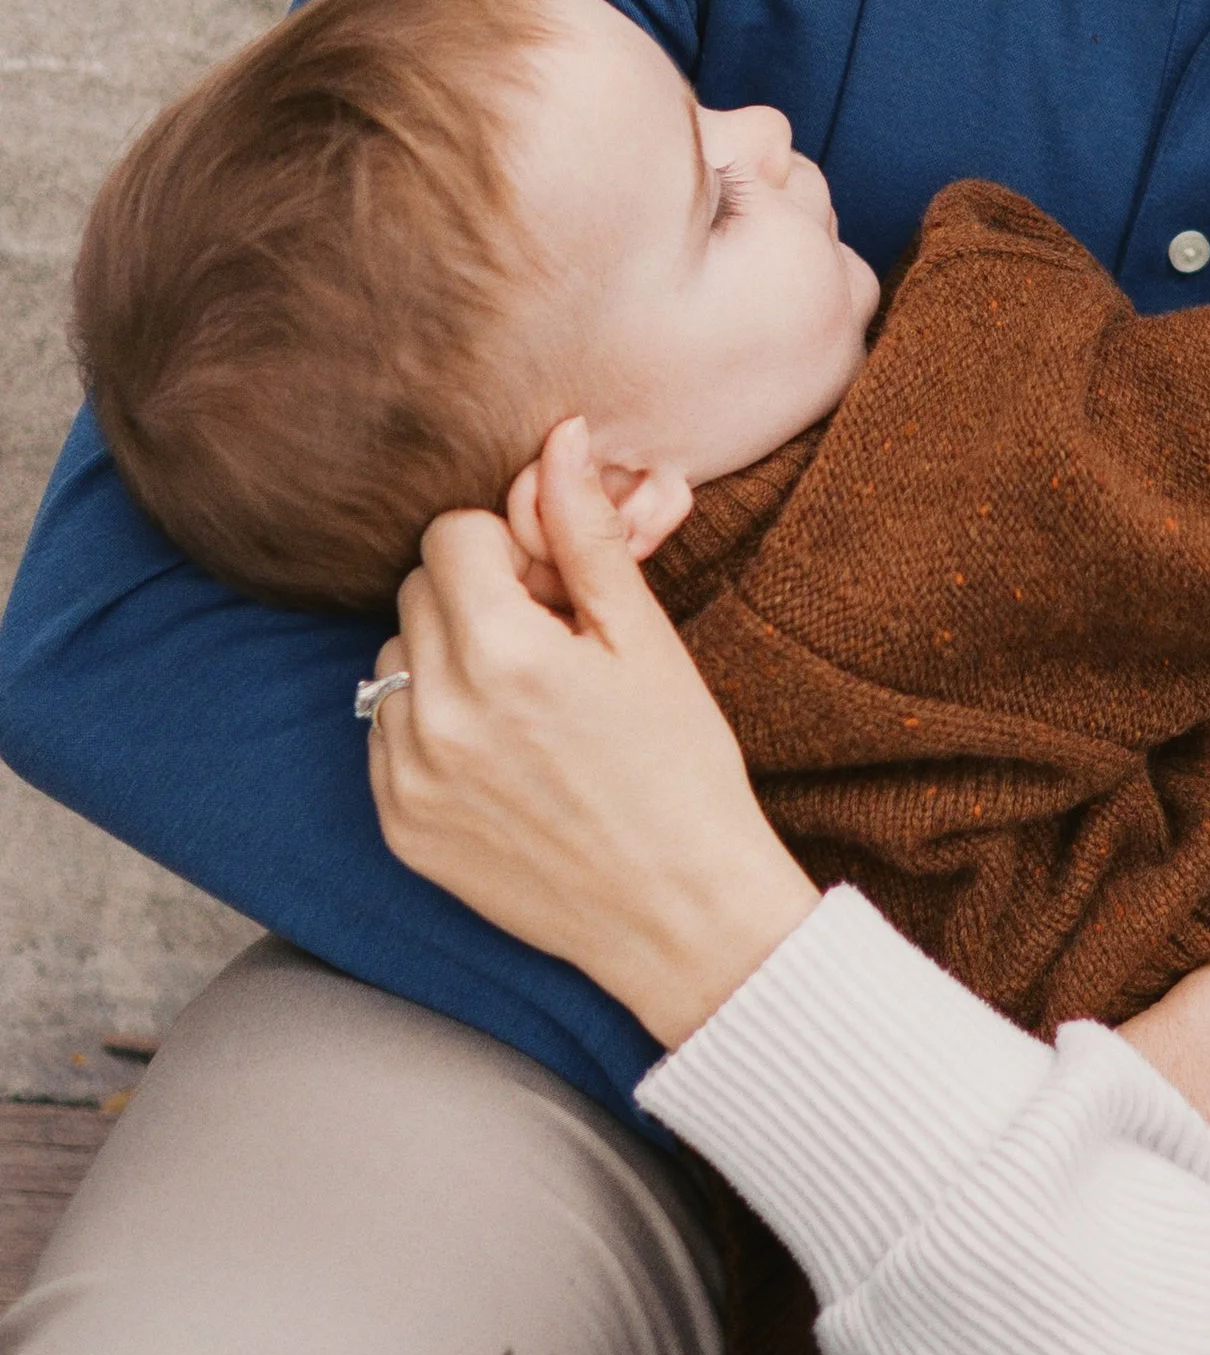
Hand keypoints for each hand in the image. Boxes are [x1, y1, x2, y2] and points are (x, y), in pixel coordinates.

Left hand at [368, 418, 819, 1049]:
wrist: (679, 914)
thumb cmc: (680, 768)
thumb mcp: (644, 640)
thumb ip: (585, 534)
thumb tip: (559, 440)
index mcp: (504, 655)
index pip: (450, 534)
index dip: (509, 547)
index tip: (558, 588)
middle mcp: (437, 714)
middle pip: (417, 589)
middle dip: (477, 595)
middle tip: (551, 640)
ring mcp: (407, 776)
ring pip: (394, 659)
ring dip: (448, 658)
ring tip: (526, 702)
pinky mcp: (398, 825)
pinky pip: (384, 732)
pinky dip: (432, 723)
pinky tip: (502, 753)